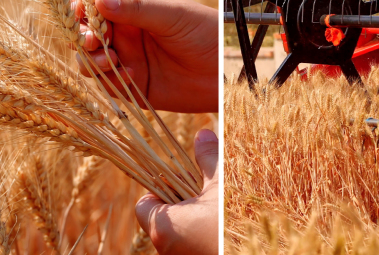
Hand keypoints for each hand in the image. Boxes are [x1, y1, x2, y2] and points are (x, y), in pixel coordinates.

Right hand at [75, 0, 217, 112]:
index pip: (91, 0)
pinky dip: (111, 80)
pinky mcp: (132, 84)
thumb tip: (98, 0)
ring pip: (89, 59)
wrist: (223, 70)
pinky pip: (107, 84)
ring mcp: (126, 58)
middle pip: (84, 31)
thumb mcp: (171, 15)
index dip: (80, 6)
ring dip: (91, 60)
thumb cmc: (204, 32)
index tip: (82, 14)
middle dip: (81, 36)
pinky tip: (131, 76)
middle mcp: (123, 32)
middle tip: (94, 41)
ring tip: (112, 61)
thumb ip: (136, 9)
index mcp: (130, 7)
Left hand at [135, 129, 218, 254]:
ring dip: (195, 218)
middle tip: (205, 192)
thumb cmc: (234, 222)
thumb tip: (202, 134)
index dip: (161, 188)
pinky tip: (224, 226)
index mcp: (163, 227)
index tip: (182, 181)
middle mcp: (166, 250)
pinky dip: (204, 232)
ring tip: (218, 209)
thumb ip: (208, 160)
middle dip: (182, 201)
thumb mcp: (222, 185)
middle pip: (163, 218)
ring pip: (179, 232)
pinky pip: (192, 244)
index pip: (144, 204)